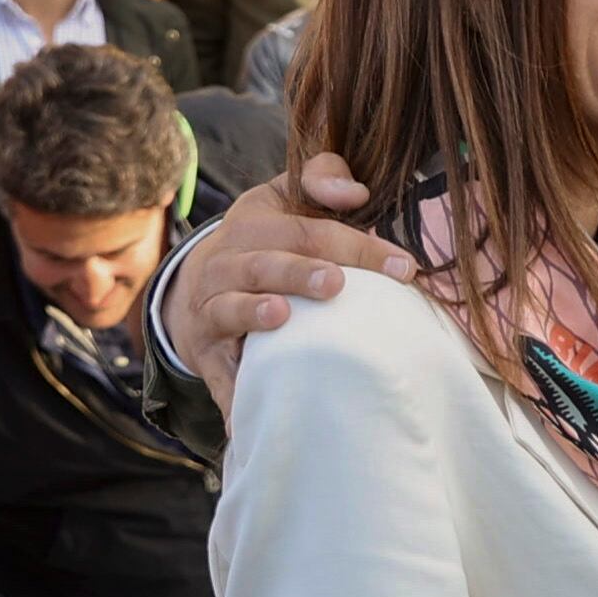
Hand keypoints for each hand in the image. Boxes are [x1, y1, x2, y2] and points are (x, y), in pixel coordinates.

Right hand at [161, 155, 411, 413]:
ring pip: (229, 310)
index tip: (403, 267)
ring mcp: (211, 313)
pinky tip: (248, 418)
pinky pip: (220, 376)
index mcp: (251, 226)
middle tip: (336, 284)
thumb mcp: (283, 197)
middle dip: (299, 273)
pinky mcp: (207, 356)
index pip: (306, 232)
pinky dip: (233, 396)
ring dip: (253, 314)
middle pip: (263, 267)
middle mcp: (225, 267)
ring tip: (282, 316)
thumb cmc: (263, 239)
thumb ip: (322, 179)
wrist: (194, 286)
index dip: (355, 246)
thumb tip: (358, 192)